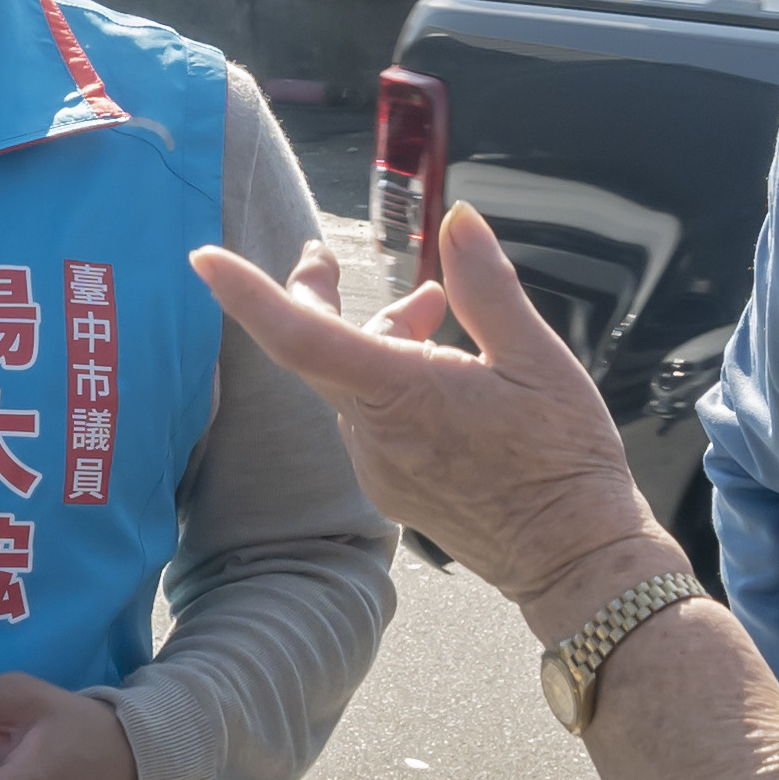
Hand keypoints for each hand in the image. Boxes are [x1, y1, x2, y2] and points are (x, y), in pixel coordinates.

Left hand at [191, 219, 676, 639]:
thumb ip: (487, 286)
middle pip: (316, 351)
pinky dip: (390, 382)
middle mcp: (374, 436)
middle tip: (320, 255)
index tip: (205, 260)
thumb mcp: (537, 359)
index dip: (249, 295)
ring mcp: (378, 468)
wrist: (573, 559)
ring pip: (350, 384)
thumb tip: (459, 221)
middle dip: (317, 296)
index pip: (302, 337)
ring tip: (436, 310)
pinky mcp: (391, 488)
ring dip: (377, 340)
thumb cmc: (563, 461)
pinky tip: (442, 370)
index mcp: (402, 395)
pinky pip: (370, 419)